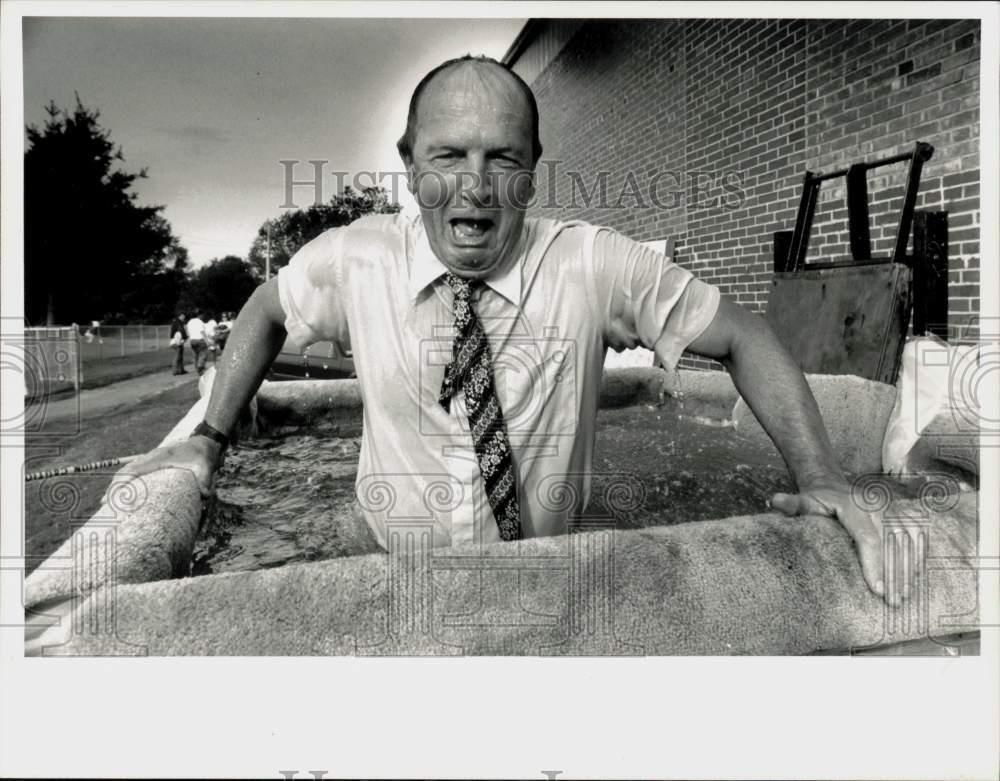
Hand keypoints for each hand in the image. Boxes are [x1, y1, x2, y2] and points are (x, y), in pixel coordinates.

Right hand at [109, 436, 223, 498]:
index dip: (123, 482)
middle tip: (104, 502)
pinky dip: (125, 478)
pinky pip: (134, 469)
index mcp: (160, 459)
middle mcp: (152, 457)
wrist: (204, 442)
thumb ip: (205, 479)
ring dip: (117, 483)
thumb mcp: (206, 466)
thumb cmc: (203, 455)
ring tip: (108, 499)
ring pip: (128, 469)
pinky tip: (122, 490)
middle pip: (127, 470)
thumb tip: (205, 495)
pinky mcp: (153, 460)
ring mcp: (151, 458)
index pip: (135, 470)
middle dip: (114, 486)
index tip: (113, 494)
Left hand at [770, 480, 913, 606]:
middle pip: (891, 542)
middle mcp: (876, 505)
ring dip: (908, 568)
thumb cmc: (816, 499)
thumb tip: (774, 501)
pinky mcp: (899, 513)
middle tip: (894, 602)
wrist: (831, 485)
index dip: (874, 564)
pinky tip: (917, 577)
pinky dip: (918, 555)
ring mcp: (890, 508)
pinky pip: (915, 534)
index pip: (867, 538)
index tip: (877, 590)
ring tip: (905, 595)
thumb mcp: (803, 501)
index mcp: (853, 505)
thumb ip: (792, 504)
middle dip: (894, 574)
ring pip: (906, 539)